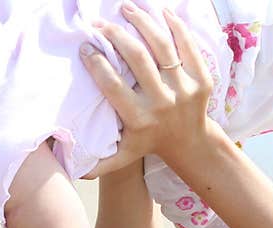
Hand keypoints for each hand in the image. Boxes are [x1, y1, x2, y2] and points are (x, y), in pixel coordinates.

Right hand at [80, 3, 213, 166]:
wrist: (191, 143)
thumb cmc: (148, 143)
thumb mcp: (122, 156)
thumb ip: (97, 164)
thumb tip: (70, 167)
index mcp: (140, 119)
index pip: (114, 86)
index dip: (97, 64)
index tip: (86, 48)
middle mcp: (163, 102)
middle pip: (139, 59)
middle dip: (116, 35)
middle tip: (100, 24)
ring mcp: (185, 88)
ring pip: (163, 45)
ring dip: (143, 21)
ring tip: (126, 8)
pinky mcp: (202, 77)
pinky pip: (187, 44)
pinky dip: (173, 24)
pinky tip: (157, 11)